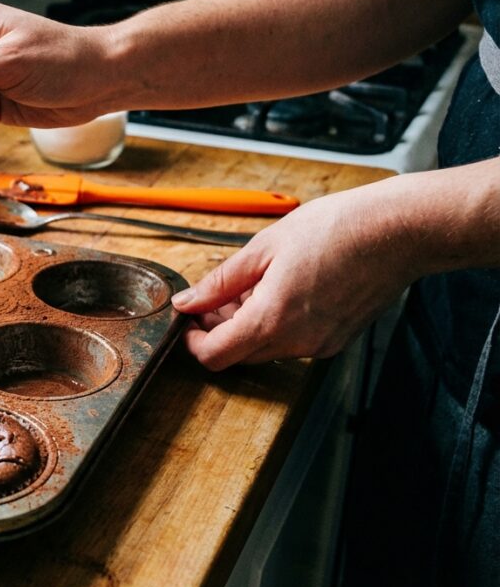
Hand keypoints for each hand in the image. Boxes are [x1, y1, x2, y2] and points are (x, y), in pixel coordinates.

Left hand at [171, 183, 420, 370]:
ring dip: (248, 324)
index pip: (214, 356)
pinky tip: (283, 288)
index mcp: (271, 320)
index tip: (189, 318)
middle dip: (220, 328)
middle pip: (239, 354)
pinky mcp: (337, 339)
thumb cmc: (335, 230)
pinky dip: (277, 324)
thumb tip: (188, 301)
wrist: (398, 231)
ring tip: (256, 283)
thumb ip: (220, 282)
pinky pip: (294, 342)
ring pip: (266, 348)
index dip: (193, 341)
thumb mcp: (263, 248)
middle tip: (219, 294)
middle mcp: (297, 343)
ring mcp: (320, 345)